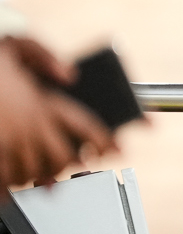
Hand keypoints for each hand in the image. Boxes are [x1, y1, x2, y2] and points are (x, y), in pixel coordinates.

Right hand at [0, 38, 114, 187]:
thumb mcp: (15, 44)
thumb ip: (44, 56)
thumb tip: (70, 75)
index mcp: (40, 102)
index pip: (86, 126)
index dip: (107, 140)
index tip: (119, 150)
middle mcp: (26, 126)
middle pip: (62, 157)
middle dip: (70, 163)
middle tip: (75, 164)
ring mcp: (7, 143)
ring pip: (33, 172)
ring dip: (40, 176)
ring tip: (43, 177)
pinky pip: (3, 179)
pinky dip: (8, 187)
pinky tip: (9, 188)